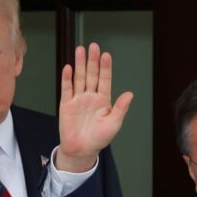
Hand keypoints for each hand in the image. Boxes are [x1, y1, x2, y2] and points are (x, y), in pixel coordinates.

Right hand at [57, 43, 133, 172]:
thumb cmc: (99, 139)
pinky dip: (67, 79)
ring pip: (80, 78)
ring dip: (80, 64)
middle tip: (93, 46)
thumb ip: (120, 108)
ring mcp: (78, 99)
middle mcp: (91, 97)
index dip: (105, 68)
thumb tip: (130, 94)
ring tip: (80, 50)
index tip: (107, 55)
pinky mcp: (66, 104)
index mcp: (104, 100)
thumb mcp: (113, 124)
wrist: (81, 150)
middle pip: (92, 75)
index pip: (105, 80)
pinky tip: (69, 68)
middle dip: (93, 61)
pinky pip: (67, 89)